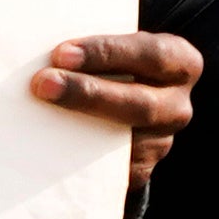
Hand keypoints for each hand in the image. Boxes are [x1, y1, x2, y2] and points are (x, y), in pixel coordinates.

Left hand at [37, 29, 200, 188]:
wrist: (123, 97)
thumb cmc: (113, 63)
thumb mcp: (117, 46)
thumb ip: (93, 47)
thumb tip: (46, 49)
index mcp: (181, 63)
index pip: (151, 55)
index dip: (106, 53)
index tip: (62, 53)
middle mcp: (177, 106)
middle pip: (139, 104)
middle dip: (87, 94)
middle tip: (44, 84)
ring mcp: (161, 142)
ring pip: (124, 144)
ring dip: (78, 132)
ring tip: (37, 120)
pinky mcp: (139, 171)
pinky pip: (112, 173)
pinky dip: (80, 163)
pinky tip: (49, 151)